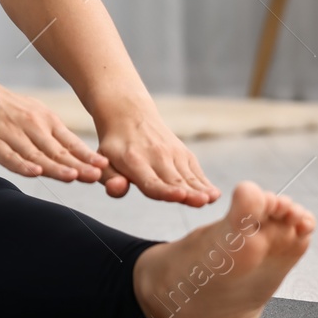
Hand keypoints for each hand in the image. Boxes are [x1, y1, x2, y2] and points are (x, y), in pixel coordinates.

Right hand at [0, 75, 109, 183]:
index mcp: (44, 120)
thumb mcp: (34, 114)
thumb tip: (81, 157)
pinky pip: (8, 155)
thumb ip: (53, 135)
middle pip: (57, 151)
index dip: (87, 156)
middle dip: (78, 165)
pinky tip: (34, 172)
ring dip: (55, 167)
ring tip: (72, 177)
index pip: (70, 143)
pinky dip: (22, 164)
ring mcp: (10, 134)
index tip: (104, 167)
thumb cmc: (6, 107)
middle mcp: (30, 126)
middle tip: (97, 176)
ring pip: (36, 154)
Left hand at [93, 104, 219, 205]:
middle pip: (173, 180)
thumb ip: (110, 179)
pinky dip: (205, 182)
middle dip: (188, 192)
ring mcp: (172, 153)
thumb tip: (119, 188)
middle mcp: (155, 156)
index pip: (151, 181)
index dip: (165, 190)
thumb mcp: (103, 162)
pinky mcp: (184, 153)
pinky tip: (214, 194)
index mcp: (133, 161)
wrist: (129, 115)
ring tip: (212, 199)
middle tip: (201, 202)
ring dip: (200, 189)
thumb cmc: (115, 146)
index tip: (179, 195)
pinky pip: (196, 171)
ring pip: (188, 176)